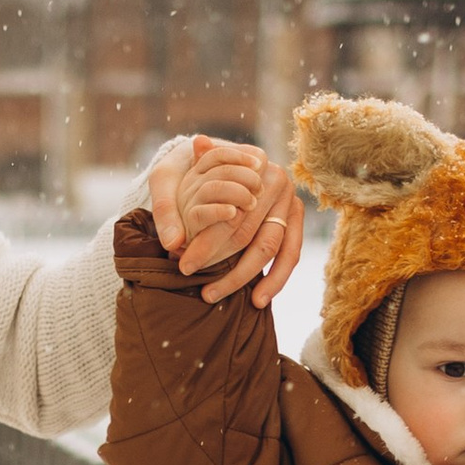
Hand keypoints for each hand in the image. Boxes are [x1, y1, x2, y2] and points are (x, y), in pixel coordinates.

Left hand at [145, 135, 304, 307]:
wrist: (223, 164)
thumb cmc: (194, 173)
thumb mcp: (175, 176)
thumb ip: (168, 204)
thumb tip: (171, 242)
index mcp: (250, 165)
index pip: (230, 214)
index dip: (207, 243)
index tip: (185, 266)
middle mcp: (275, 180)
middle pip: (249, 232)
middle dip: (224, 265)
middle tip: (203, 291)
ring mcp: (290, 199)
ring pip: (271, 246)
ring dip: (248, 276)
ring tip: (226, 298)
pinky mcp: (296, 218)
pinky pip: (290, 253)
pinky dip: (276, 278)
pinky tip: (258, 300)